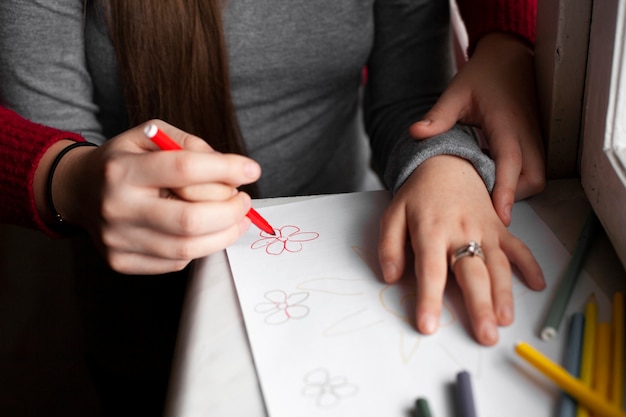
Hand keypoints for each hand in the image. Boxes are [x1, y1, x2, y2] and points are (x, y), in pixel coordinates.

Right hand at [50, 120, 261, 274]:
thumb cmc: (126, 160)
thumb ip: (190, 145)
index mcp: (122, 169)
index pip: (184, 169)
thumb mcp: (150, 135)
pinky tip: (205, 232)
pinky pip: (176, 263)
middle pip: (190, 219)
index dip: (226, 169)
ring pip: (187, 248)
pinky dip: (200, 247)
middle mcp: (116, 207)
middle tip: (244, 200)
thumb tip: (232, 172)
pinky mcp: (121, 262)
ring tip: (236, 218)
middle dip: (230, 210)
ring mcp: (117, 240)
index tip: (252, 170)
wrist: (80, 190)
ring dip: (224, 234)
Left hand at [378, 155, 544, 344]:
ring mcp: (484, 229)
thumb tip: (390, 278)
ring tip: (506, 320)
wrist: (445, 163)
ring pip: (497, 264)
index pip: (430, 271)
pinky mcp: (499, 227)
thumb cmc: (417, 194)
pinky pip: (517, 247)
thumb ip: (389, 246)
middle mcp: (460, 231)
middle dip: (479, 306)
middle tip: (485, 336)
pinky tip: (537, 285)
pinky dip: (530, 265)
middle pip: (471, 273)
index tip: (429, 326)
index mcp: (430, 230)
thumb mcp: (393, 214)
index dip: (429, 299)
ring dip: (504, 293)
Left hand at [409, 33, 545, 225]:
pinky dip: (517, 182)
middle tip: (483, 204)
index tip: (499, 215)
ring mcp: (533, 140)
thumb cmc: (483, 75)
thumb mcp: (457, 92)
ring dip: (516, 190)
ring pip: (536, 178)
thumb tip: (415, 133)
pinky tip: (493, 179)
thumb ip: (438, 115)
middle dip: (513, 197)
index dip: (506, 190)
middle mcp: (526, 135)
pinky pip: (532, 170)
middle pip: (533, 179)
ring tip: (486, 192)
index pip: (511, 162)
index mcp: (506, 124)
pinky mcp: (533, 143)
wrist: (508, 58)